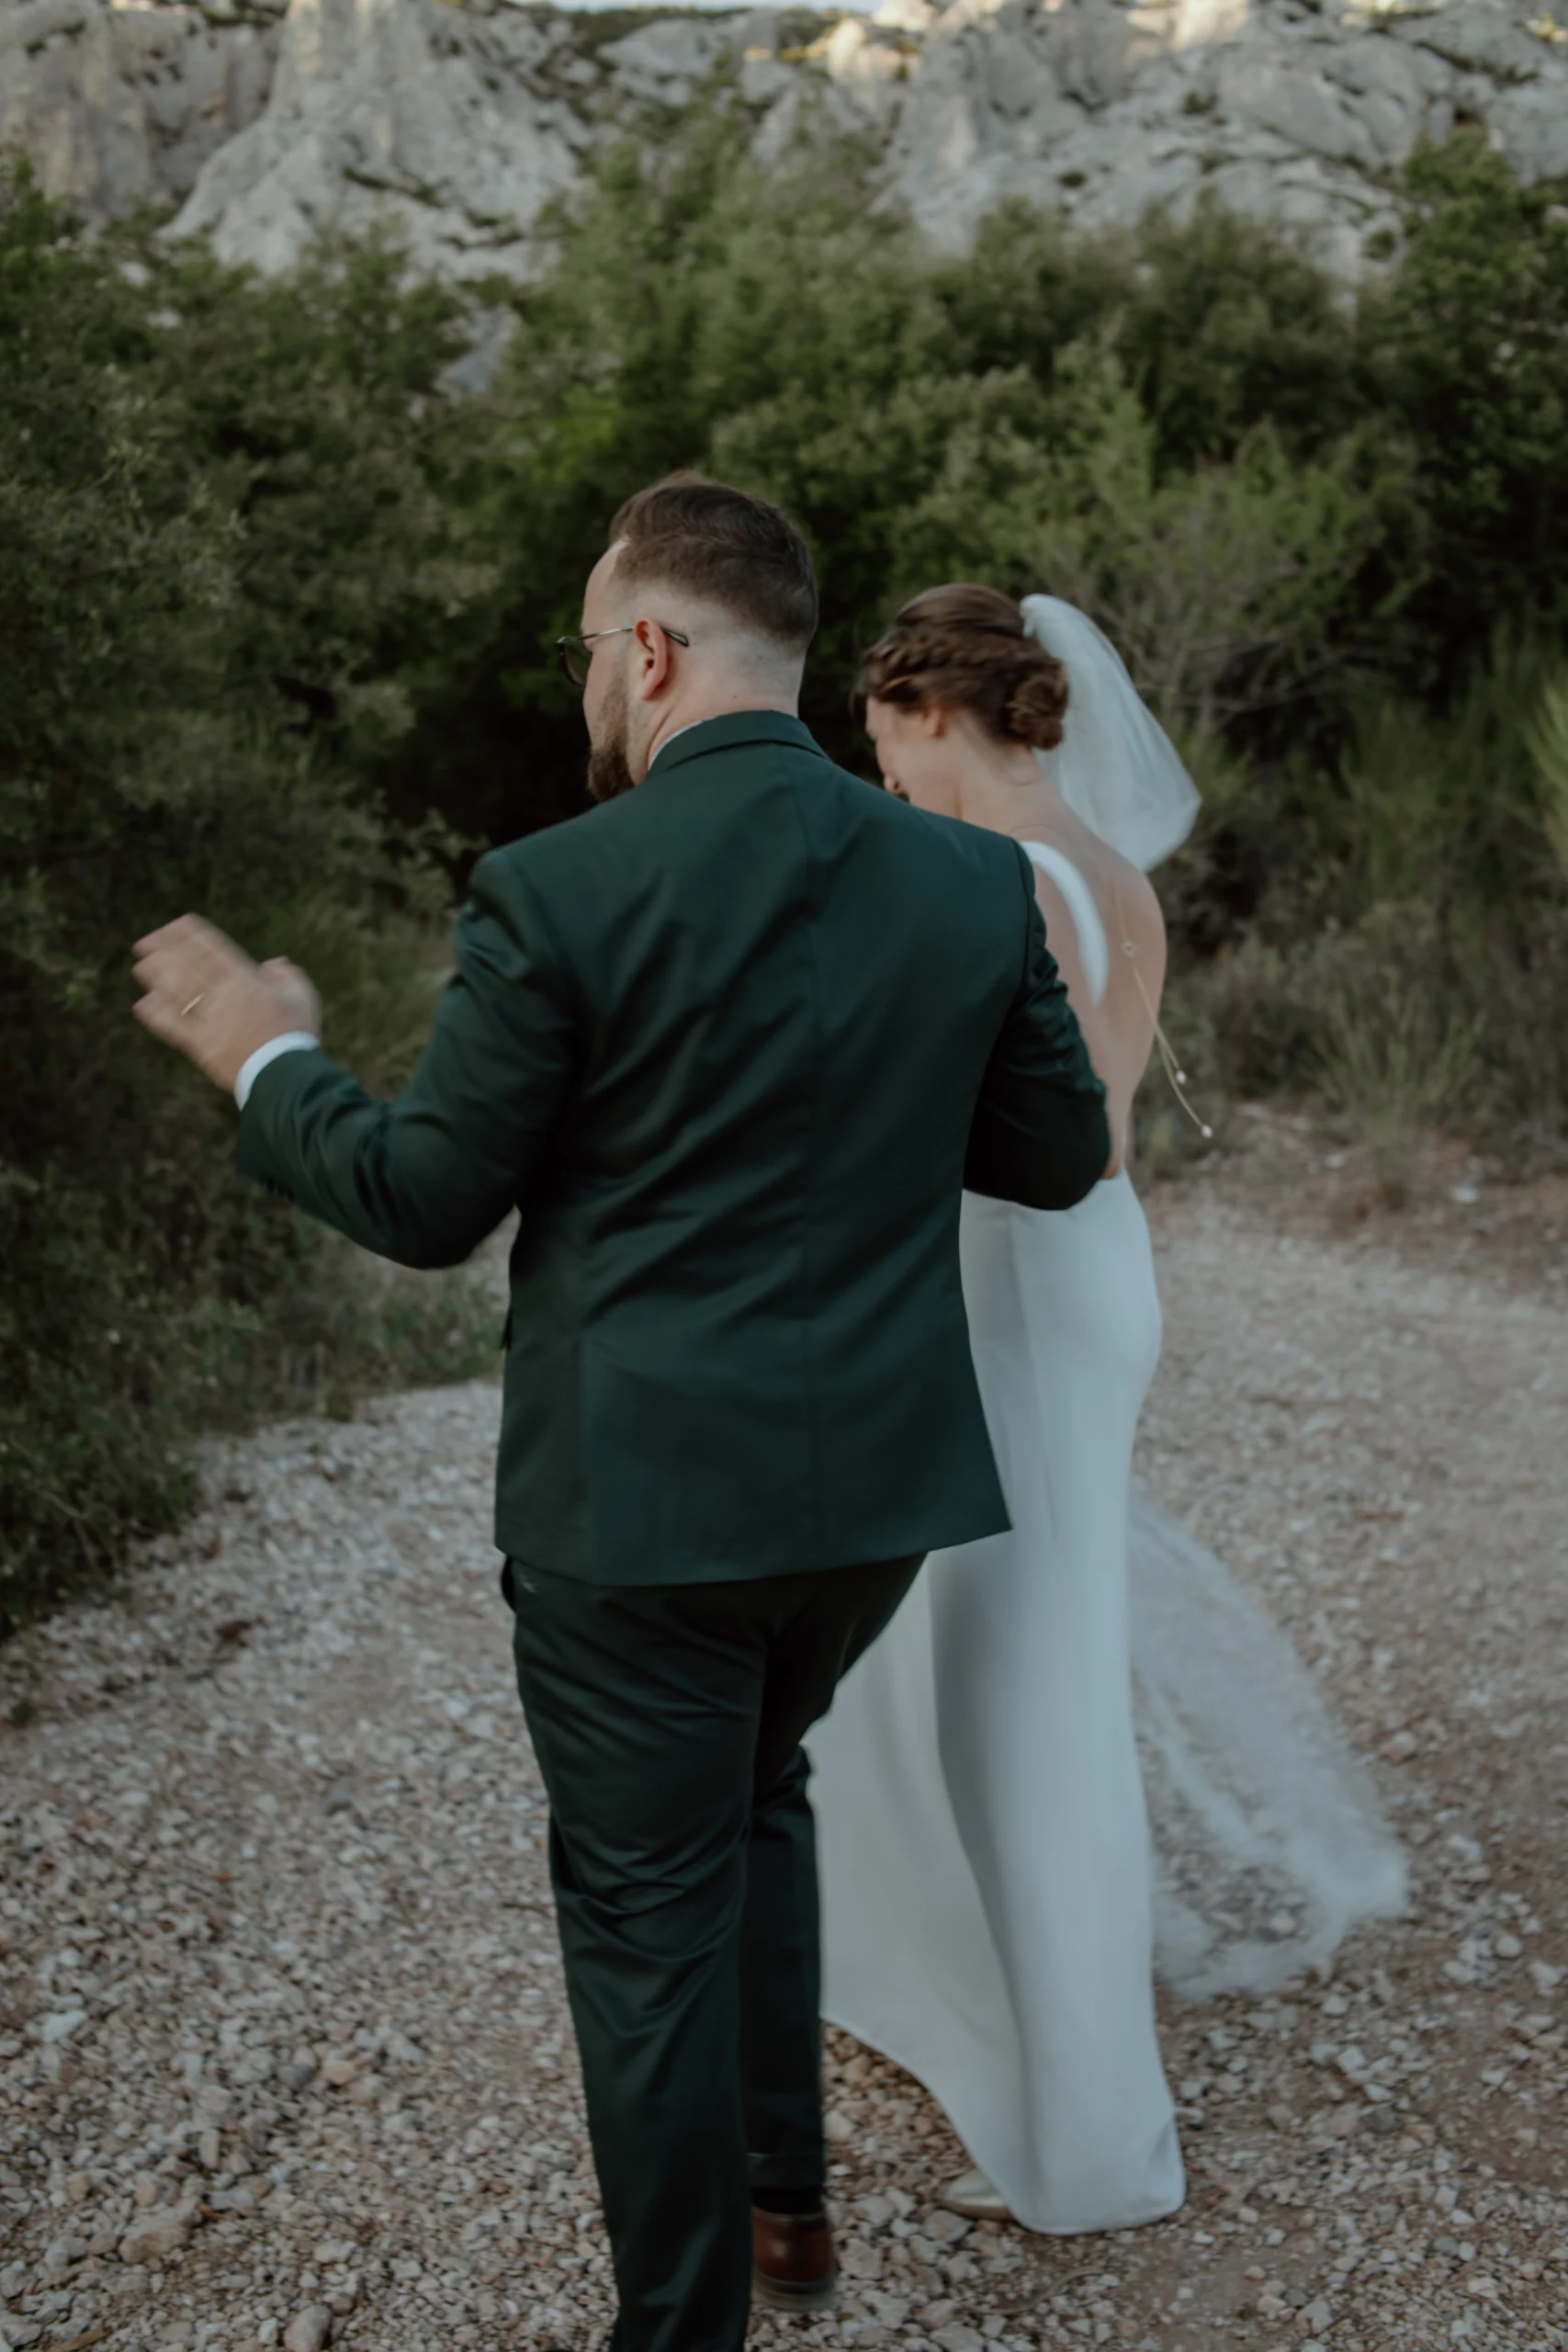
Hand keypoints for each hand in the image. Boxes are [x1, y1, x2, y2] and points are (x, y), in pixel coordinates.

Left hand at [132, 915, 320, 1094]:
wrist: (285, 1075)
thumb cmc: (296, 1036)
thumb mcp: (303, 998)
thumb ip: (288, 977)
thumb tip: (272, 964)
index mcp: (246, 980)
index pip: (213, 949)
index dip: (192, 935)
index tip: (179, 924)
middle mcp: (223, 995)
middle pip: (188, 966)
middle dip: (165, 950)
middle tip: (146, 942)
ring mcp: (209, 1019)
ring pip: (176, 990)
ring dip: (156, 976)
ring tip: (141, 965)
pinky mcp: (200, 1044)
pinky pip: (172, 1025)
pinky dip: (157, 1014)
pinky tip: (144, 1004)